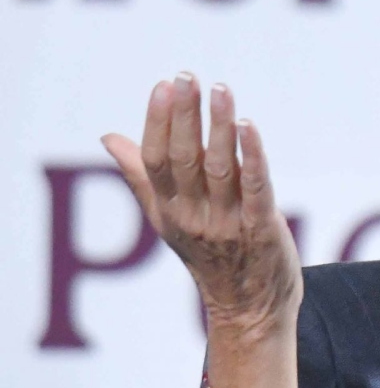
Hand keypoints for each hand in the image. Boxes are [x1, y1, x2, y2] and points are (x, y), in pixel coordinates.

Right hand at [102, 72, 301, 334]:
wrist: (249, 311)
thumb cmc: (210, 257)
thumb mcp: (168, 219)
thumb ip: (142, 177)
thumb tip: (109, 137)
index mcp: (169, 210)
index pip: (156, 160)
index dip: (158, 122)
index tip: (164, 85)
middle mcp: (194, 216)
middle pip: (185, 159)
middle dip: (185, 116)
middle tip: (187, 76)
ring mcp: (228, 223)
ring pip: (220, 168)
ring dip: (219, 126)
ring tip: (220, 90)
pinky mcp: (262, 228)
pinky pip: (256, 187)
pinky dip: (253, 155)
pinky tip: (249, 126)